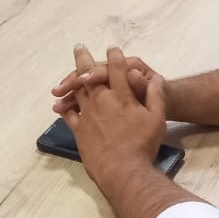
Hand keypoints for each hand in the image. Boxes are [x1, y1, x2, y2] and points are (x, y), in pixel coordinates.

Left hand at [60, 46, 169, 190]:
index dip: (115, 57)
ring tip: (68, 74)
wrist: (123, 170)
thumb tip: (157, 78)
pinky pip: (69, 113)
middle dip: (84, 58)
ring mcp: (88, 115)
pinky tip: (60, 103)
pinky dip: (65, 106)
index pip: (117, 69)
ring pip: (77, 91)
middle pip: (90, 74)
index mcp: (122, 96)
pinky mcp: (79, 130)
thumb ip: (156, 96)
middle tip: (79, 47)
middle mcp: (102, 100)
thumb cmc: (143, 144)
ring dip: (72, 79)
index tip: (112, 48)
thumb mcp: (158, 119)